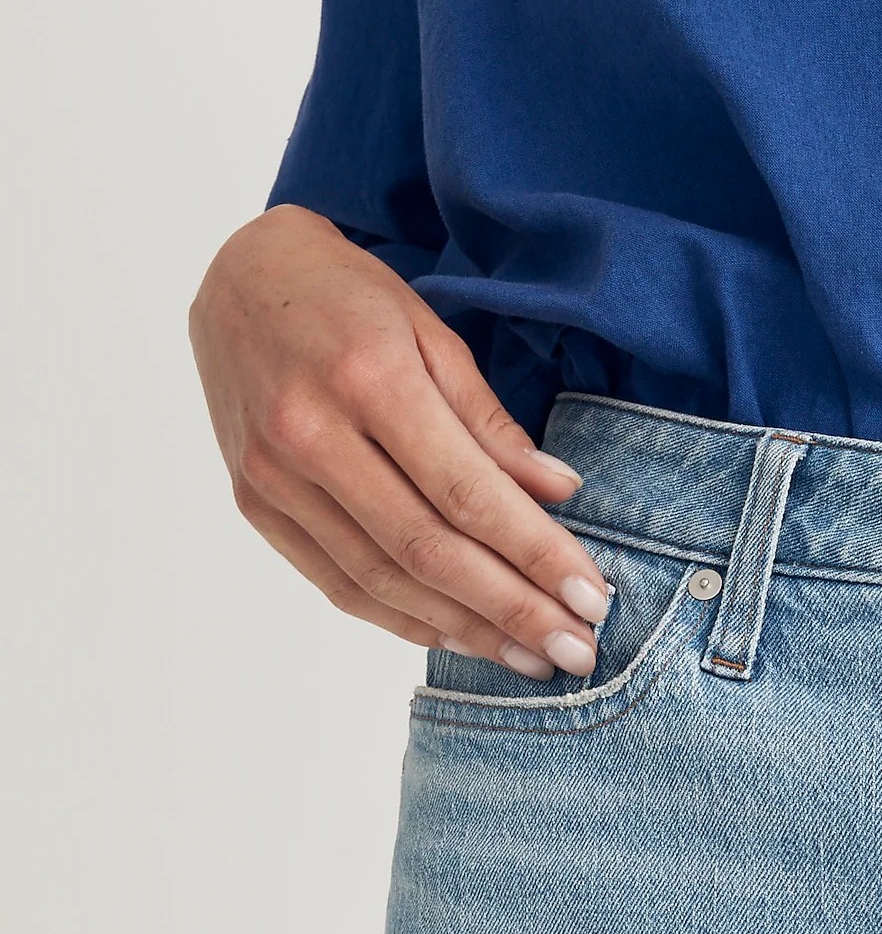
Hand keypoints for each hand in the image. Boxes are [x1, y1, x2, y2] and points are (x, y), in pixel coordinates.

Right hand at [189, 204, 608, 678]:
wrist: (238, 277)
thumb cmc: (348, 298)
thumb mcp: (432, 333)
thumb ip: (491, 423)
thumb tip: (559, 493)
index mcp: (367, 378)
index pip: (468, 493)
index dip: (535, 554)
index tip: (591, 598)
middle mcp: (310, 434)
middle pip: (429, 551)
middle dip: (512, 610)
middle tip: (575, 651)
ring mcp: (275, 478)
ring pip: (384, 581)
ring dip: (466, 630)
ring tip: (530, 657)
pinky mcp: (256, 505)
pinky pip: (339, 584)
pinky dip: (404, 620)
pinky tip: (460, 637)